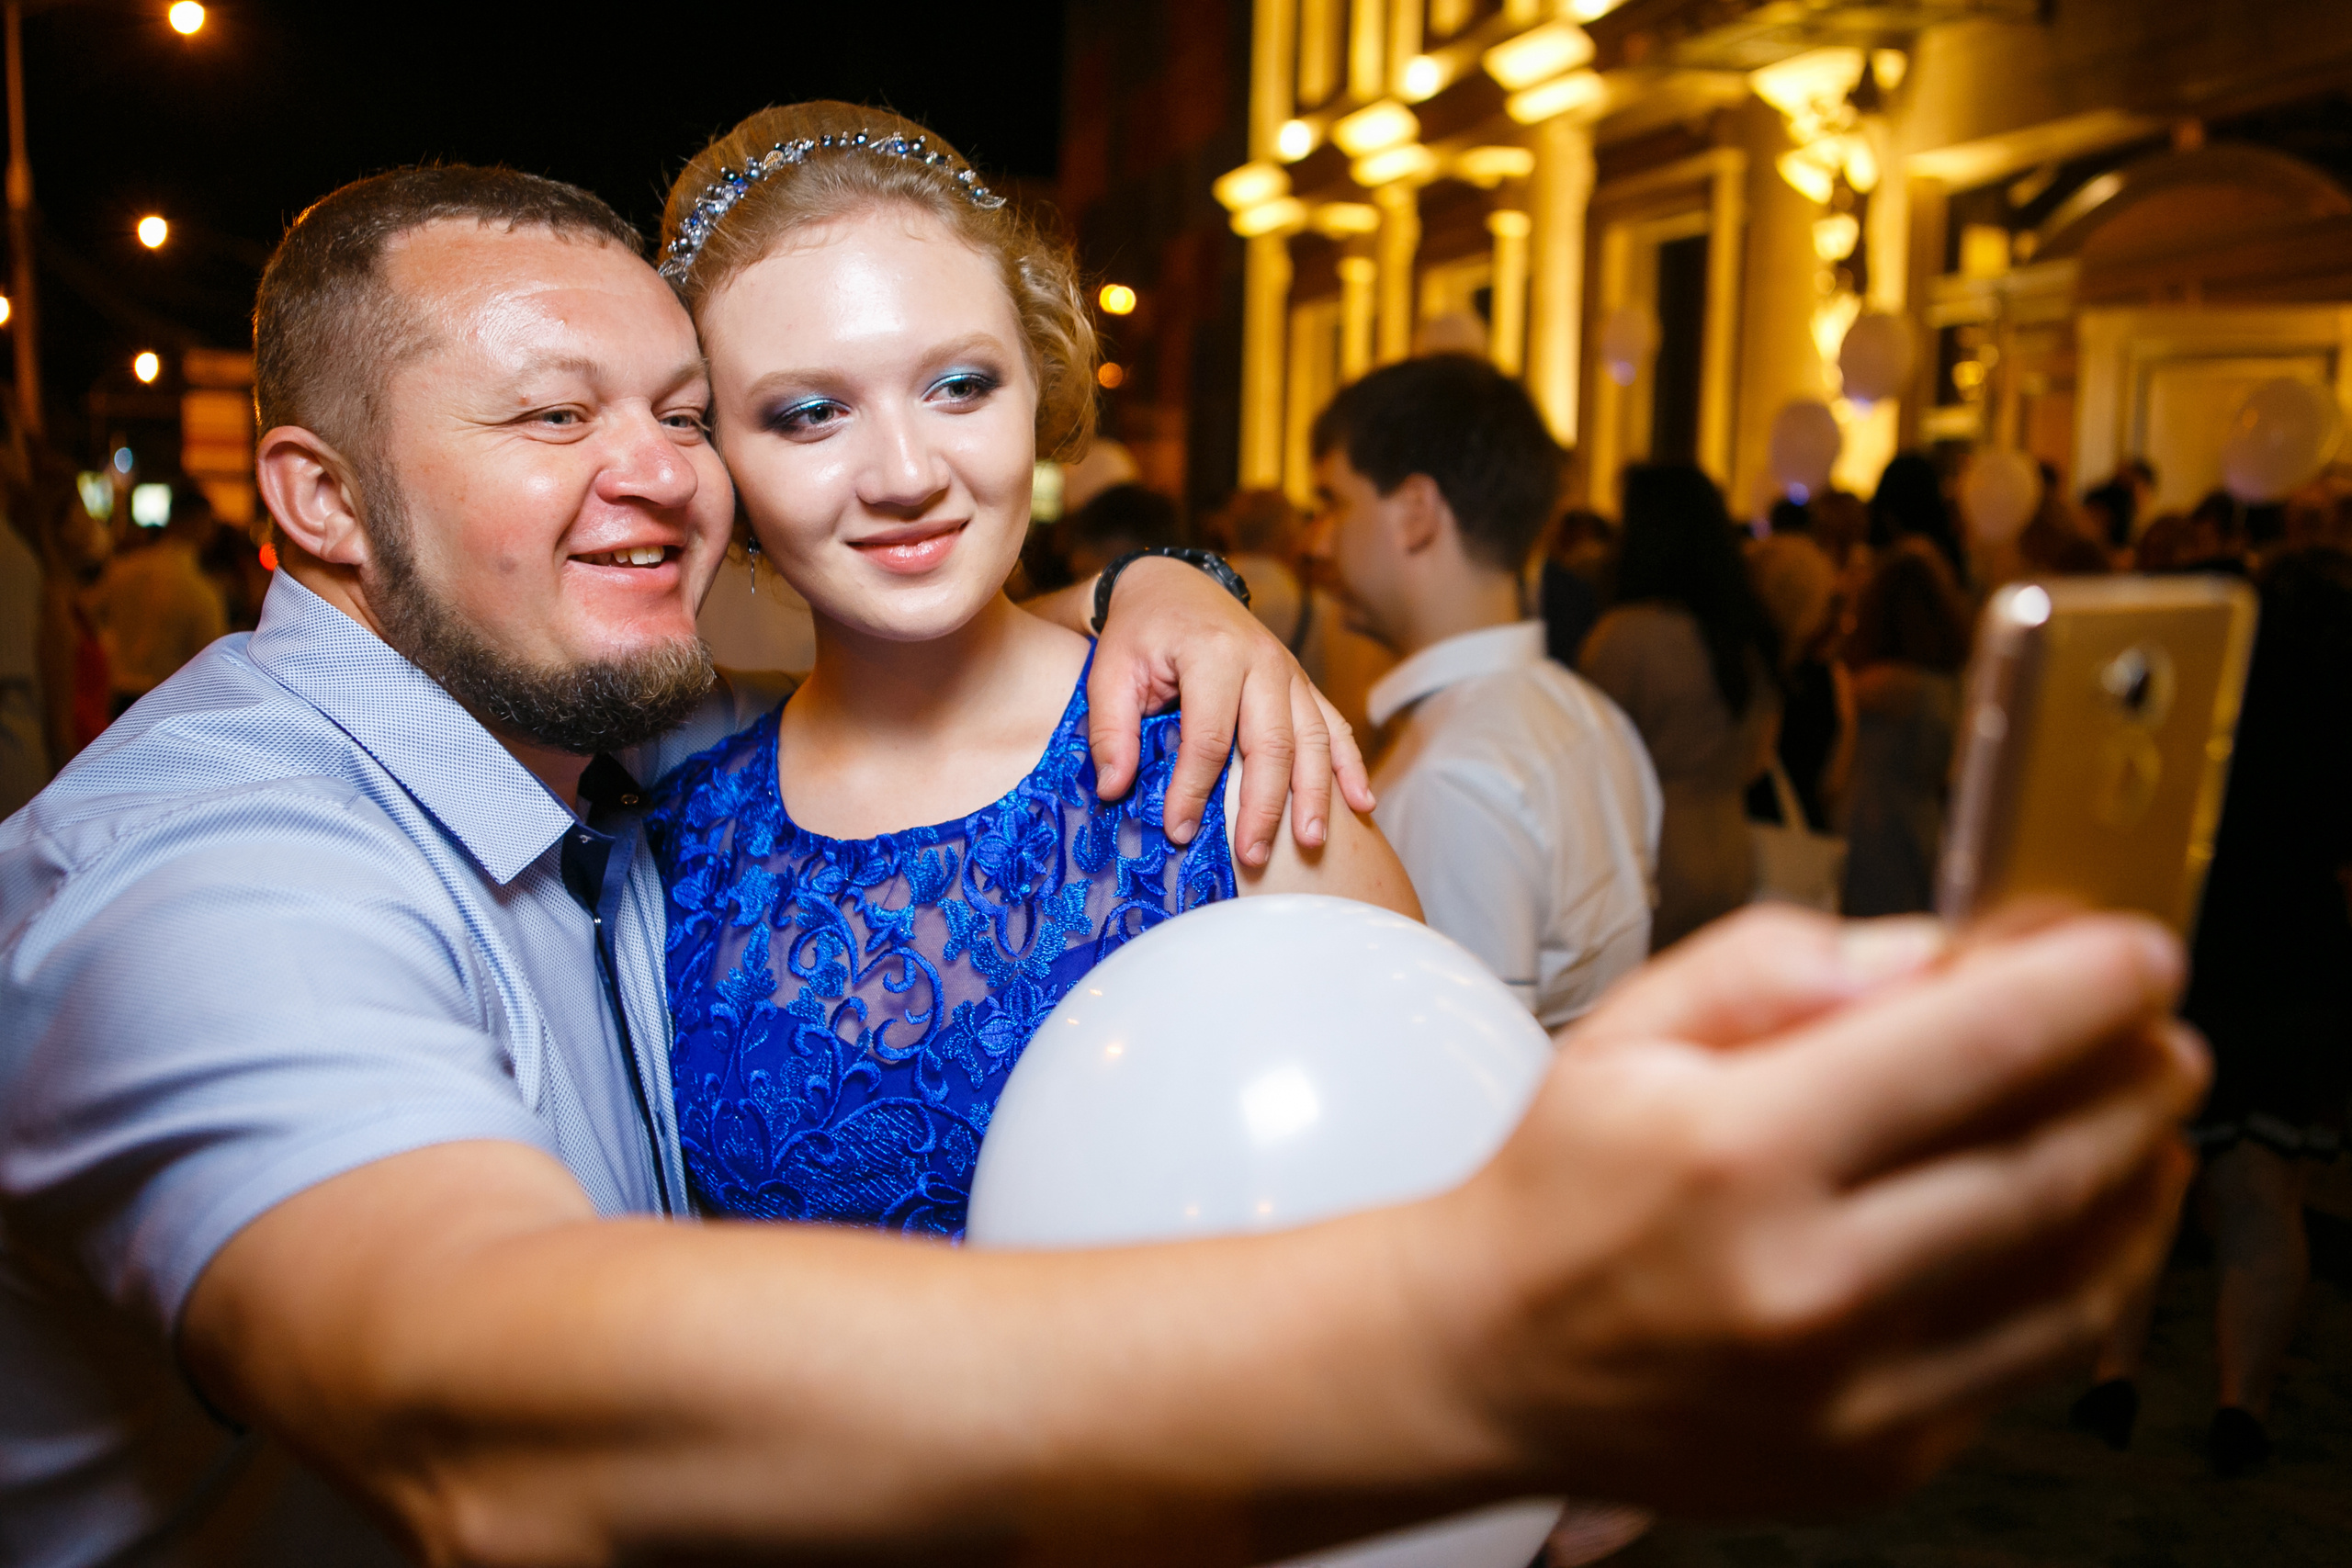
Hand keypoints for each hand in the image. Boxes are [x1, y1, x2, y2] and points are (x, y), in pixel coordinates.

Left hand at [1087, 556, 1375, 867]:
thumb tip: (1114, 788)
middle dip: (1263, 805)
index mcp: (1212, 653)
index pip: (1208, 736)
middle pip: (1271, 743)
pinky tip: (1362, 805)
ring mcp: (1290, 671)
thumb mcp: (1108, 671)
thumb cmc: (1140, 634)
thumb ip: (1110, 728)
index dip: (1193, 789)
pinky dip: (1350, 766)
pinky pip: (1335, 725)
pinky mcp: (1302, 684)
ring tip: (1309, 843)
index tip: (1178, 831)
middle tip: (1252, 856)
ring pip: (1313, 739)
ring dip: (1314, 795)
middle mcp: (1262, 660)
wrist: (1175, 586)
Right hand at [1407, 905, 2204, 1513]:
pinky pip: (2027, 1362)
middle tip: (2163, 1030)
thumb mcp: (1627, 1033)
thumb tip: (1929, 959)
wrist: (1486, 1360)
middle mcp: (1805, 1281)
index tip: (2141, 953)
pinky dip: (2085, 1279)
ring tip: (2148, 1116)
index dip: (2083, 989)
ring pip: (2070, 1277)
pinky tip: (2087, 1219)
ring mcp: (1849, 1390)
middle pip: (2044, 1162)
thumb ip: (1773, 969)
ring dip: (2137, 1181)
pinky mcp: (1874, 1460)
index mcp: (1736, 1150)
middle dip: (2133, 1080)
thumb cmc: (1559, 1187)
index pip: (1967, 1048)